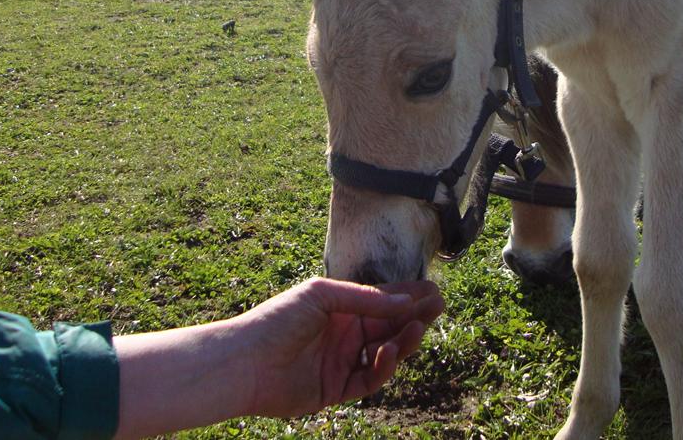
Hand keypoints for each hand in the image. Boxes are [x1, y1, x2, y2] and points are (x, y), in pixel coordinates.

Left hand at [240, 277, 444, 417]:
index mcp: (341, 308)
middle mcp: (345, 335)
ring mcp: (342, 363)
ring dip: (402, 342)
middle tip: (437, 309)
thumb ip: (366, 299)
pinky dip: (382, 368)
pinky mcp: (336, 390)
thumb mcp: (323, 295)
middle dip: (414, 318)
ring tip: (415, 330)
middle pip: (389, 327)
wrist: (245, 362)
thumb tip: (406, 301)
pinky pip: (368, 380)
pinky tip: (387, 353)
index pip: (383, 302)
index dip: (408, 297)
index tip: (434, 292)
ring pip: (384, 354)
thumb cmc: (278, 319)